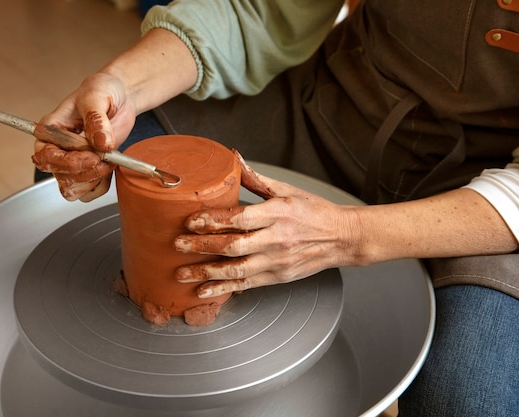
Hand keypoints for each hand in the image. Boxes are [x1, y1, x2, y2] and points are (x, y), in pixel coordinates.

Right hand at [32, 72, 136, 201]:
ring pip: (73, 189)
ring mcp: (75, 162)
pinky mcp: (91, 170)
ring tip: (109, 160)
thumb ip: (96, 119)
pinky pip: (91, 192)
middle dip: (85, 171)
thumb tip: (101, 142)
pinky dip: (101, 185)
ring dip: (93, 180)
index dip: (66, 162)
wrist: (119, 97)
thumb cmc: (101, 91)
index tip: (90, 156)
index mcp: (51, 130)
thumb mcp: (96, 97)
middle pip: (61, 176)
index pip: (45, 156)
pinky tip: (110, 167)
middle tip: (104, 157)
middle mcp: (59, 149)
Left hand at [174, 153, 356, 297]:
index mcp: (277, 214)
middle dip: (202, 247)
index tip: (190, 222)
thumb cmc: (313, 211)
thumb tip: (233, 158)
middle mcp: (276, 240)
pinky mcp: (277, 277)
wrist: (341, 237)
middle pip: (233, 246)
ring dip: (206, 273)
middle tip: (177, 245)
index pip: (240, 218)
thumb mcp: (286, 190)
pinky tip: (204, 291)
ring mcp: (276, 261)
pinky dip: (223, 289)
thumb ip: (256, 178)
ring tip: (181, 274)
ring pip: (236, 270)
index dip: (213, 221)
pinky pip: (246, 284)